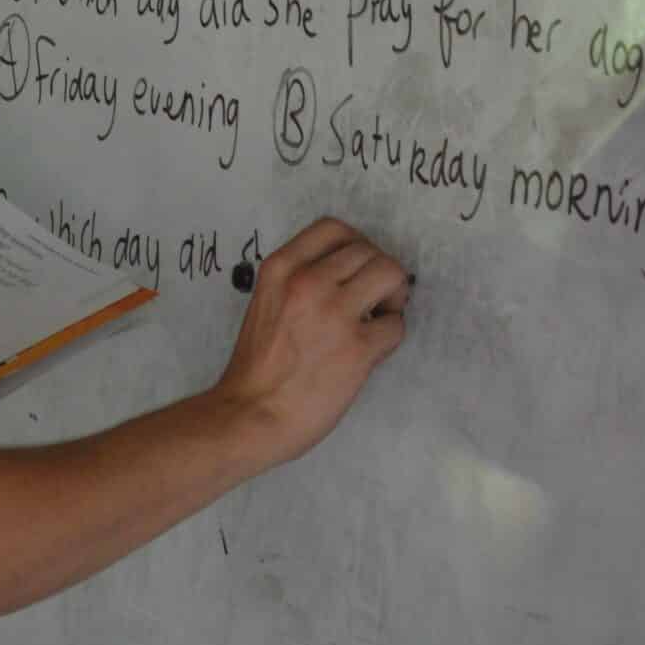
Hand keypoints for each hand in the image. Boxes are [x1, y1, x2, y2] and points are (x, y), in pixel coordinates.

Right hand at [211, 217, 409, 466]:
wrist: (249, 415)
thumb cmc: (257, 367)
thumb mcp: (266, 301)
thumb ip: (299, 280)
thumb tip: (347, 275)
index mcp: (281, 268)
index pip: (334, 229)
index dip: (355, 245)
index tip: (356, 268)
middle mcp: (308, 281)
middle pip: (369, 251)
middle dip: (377, 274)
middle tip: (371, 301)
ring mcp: (335, 313)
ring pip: (391, 274)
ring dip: (392, 296)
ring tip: (377, 319)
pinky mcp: (357, 347)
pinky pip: (396, 324)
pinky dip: (390, 334)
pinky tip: (372, 349)